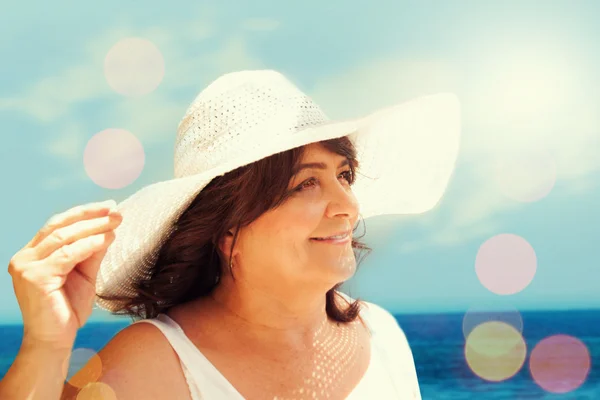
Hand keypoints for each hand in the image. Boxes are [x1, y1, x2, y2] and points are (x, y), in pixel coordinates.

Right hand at [8, 200, 121, 349]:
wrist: (55, 341)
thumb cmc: (68, 310)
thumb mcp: (84, 275)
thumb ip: (92, 252)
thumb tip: (109, 228)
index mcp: (32, 254)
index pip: (57, 225)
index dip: (84, 213)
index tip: (109, 205)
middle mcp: (24, 258)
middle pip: (60, 226)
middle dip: (91, 215)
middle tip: (116, 209)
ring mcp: (26, 267)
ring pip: (64, 238)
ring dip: (94, 227)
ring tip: (116, 221)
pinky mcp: (35, 278)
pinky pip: (67, 255)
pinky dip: (90, 244)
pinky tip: (108, 238)